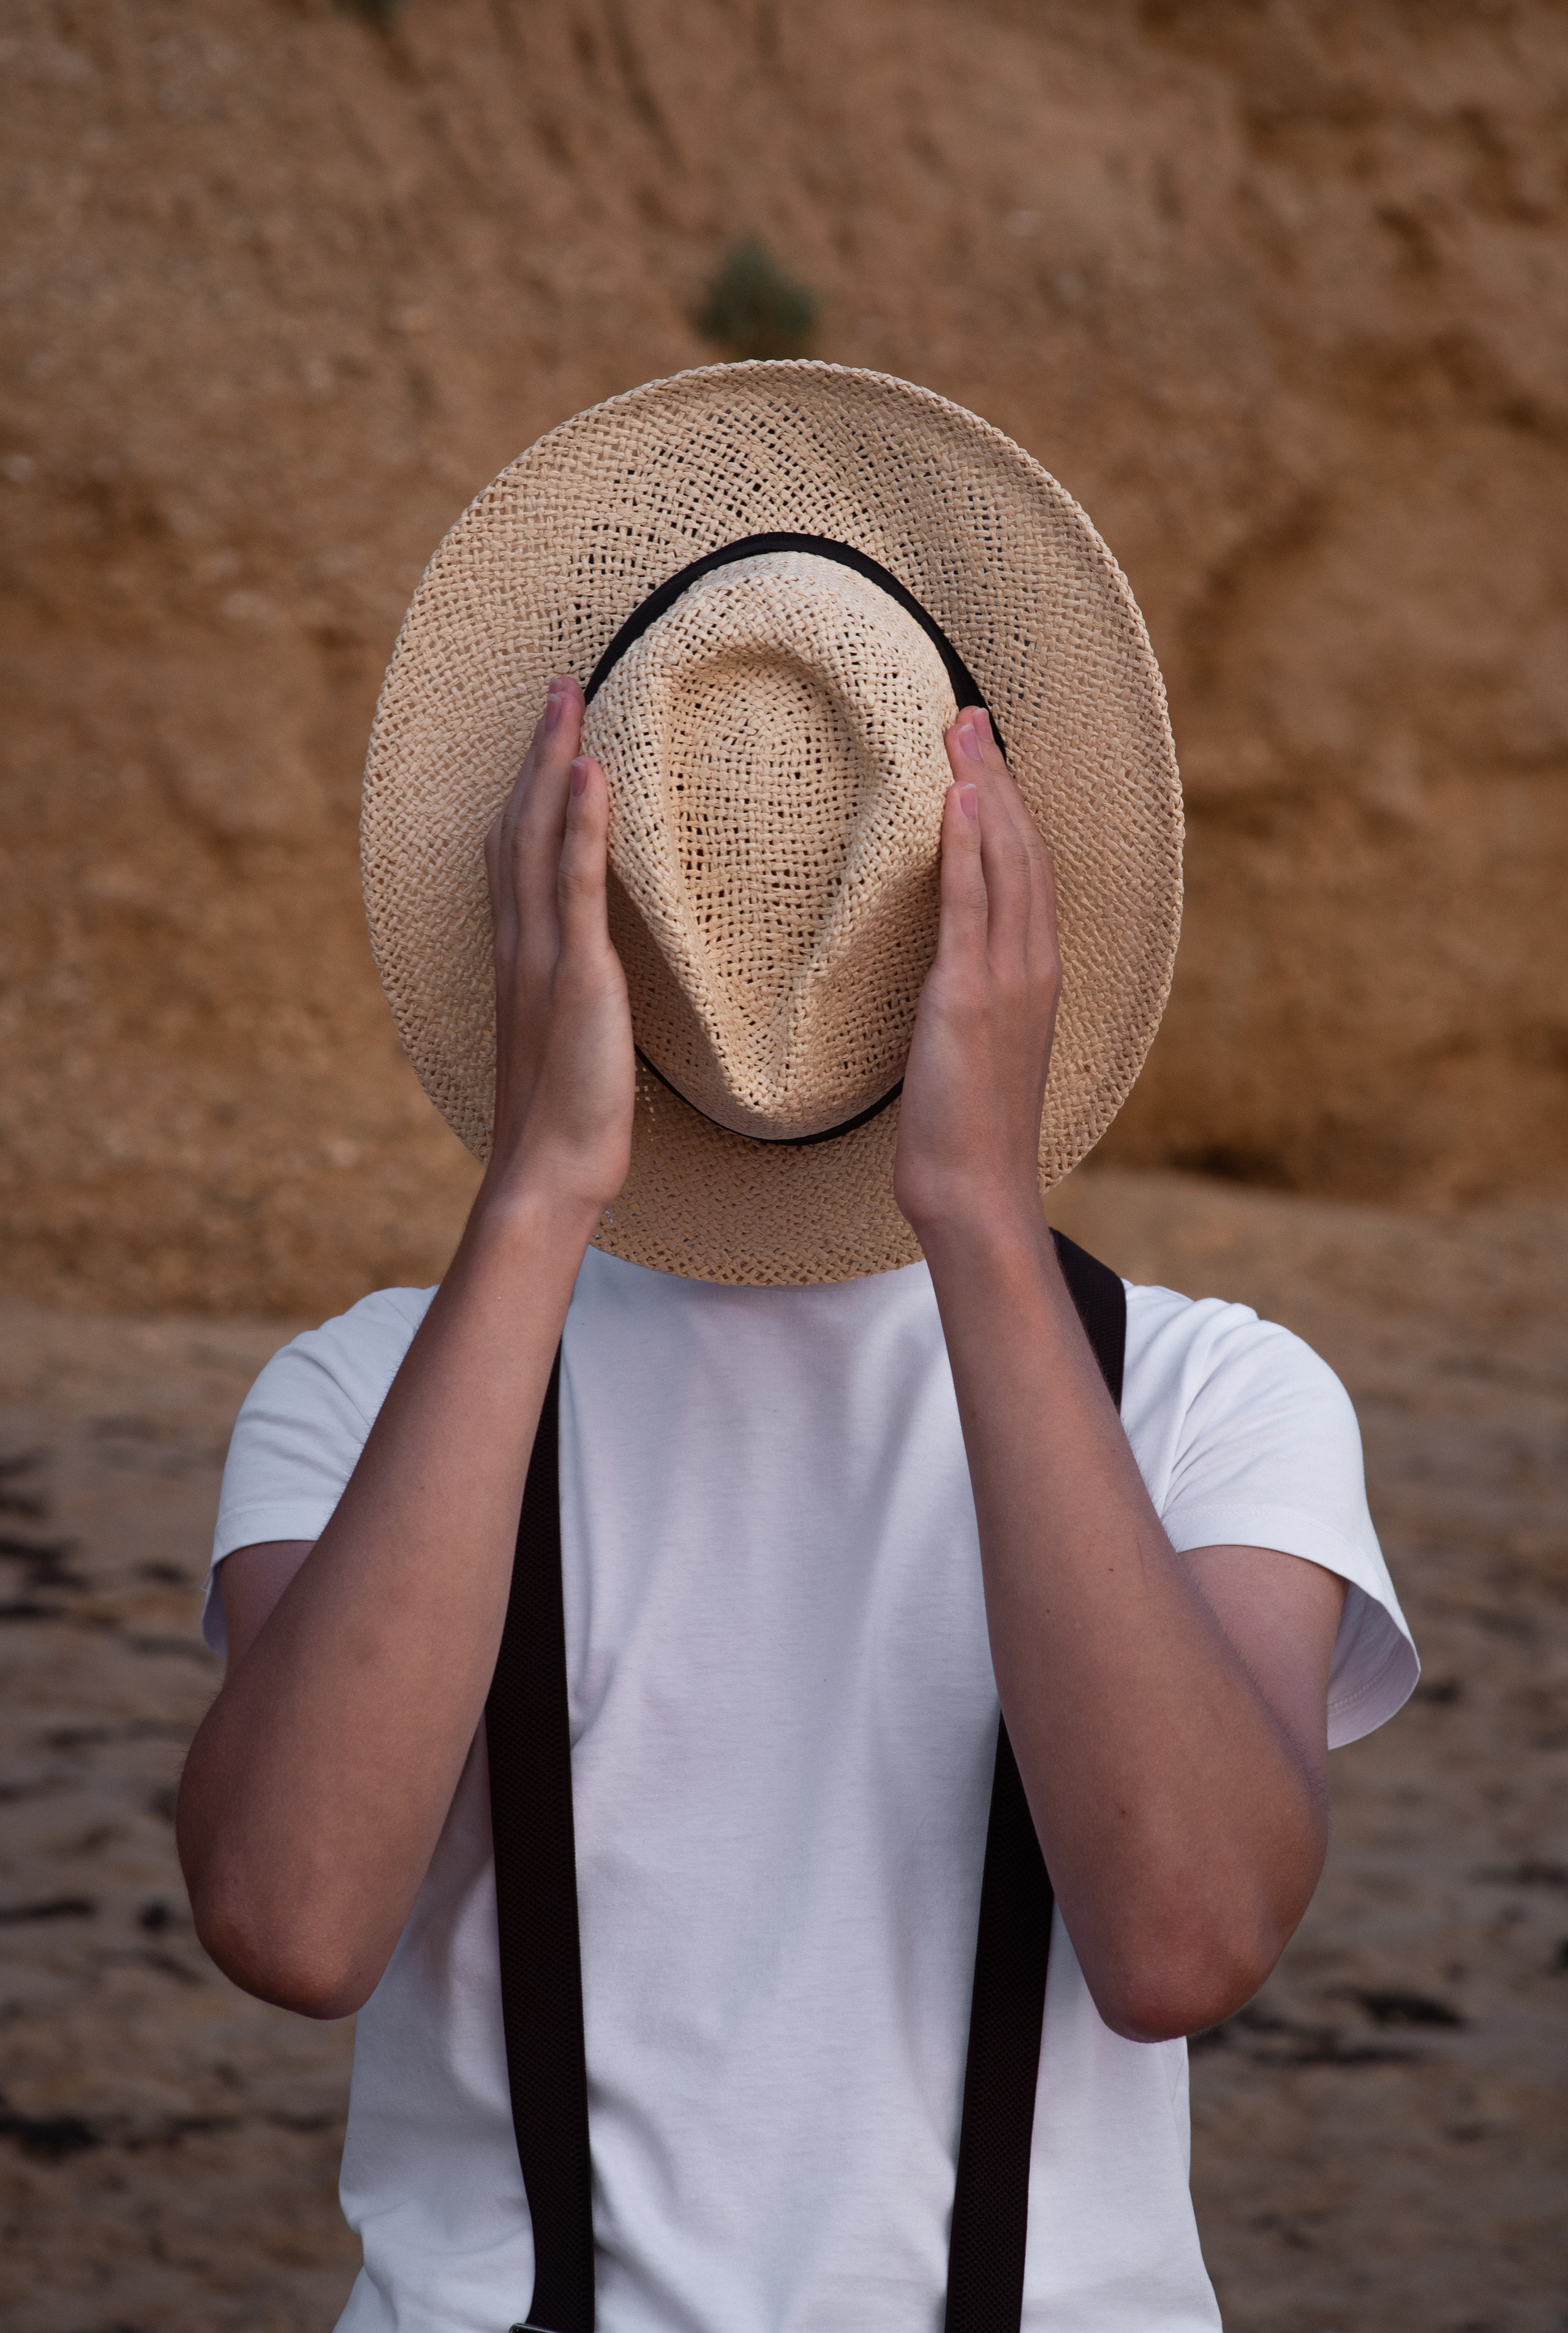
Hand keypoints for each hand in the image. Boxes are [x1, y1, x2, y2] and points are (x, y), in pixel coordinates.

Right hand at [481, 675, 634, 1218]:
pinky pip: (574, 888)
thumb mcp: (576, 1034)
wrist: (551, 1168)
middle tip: (558, 684)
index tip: (550, 732)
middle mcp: (519, 943)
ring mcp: (542, 956)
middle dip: (536, 751)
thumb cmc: (569, 1113)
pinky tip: (590, 775)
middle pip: (519, 826)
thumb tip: (596, 961)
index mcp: (519, 955)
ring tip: (569, 701)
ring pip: (539, 840)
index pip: (517, 851)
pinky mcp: (575, 976)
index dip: (530, 787)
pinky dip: (580, 826)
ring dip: (552, 764)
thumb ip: (579, 987)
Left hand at [892, 708, 1060, 1243]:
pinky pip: (972, 906)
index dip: (1009, 807)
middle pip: (1023, 850)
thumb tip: (944, 975)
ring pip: (1004, 863)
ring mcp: (1008, 980)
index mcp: (1037, 976)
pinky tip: (955, 799)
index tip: (984, 755)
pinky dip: (967, 847)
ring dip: (983, 789)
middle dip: (999, 776)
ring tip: (960, 730)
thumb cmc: (967, 1132)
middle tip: (969, 713)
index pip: (1029, 871)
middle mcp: (1034, 967)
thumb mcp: (972, 1049)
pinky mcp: (968, 998)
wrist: (975, 1190)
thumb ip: (968, 1001)